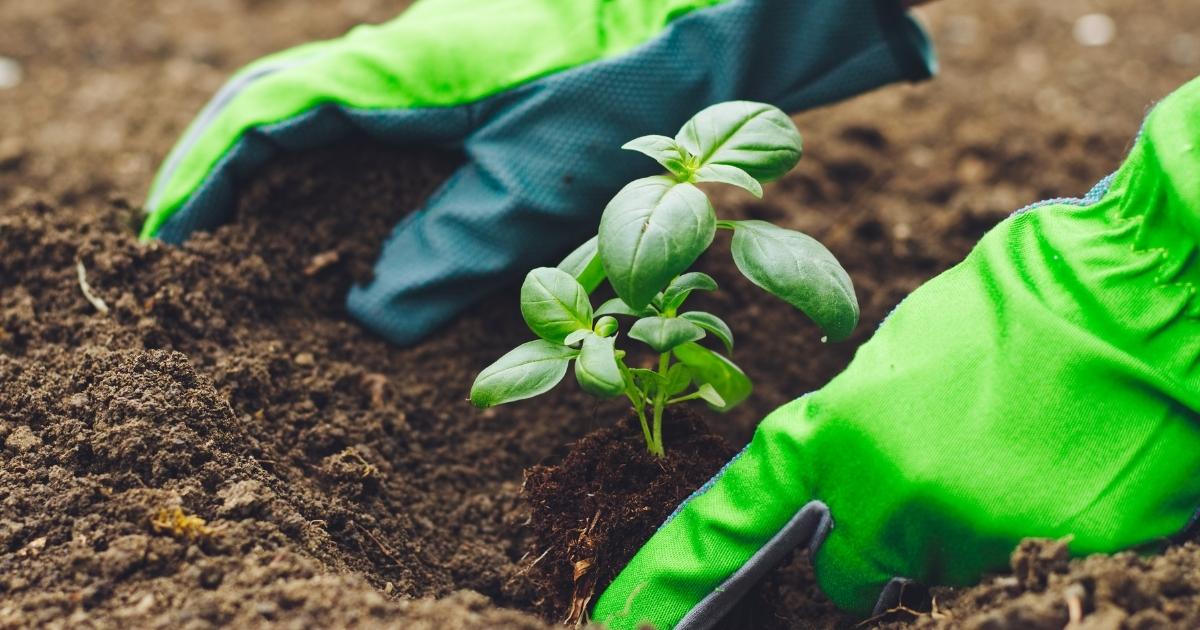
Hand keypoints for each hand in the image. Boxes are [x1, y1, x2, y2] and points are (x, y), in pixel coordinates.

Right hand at [141, 0, 932, 345]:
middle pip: (278, 106)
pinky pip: (377, 121)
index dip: (209, 175)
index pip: (267, 112)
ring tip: (242, 238)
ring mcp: (436, 65)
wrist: (701, 27)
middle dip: (225, 174)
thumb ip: (452, 250)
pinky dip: (339, 168)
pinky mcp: (470, 84)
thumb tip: (374, 316)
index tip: (168, 236)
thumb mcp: (538, 185)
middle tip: (191, 247)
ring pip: (324, 112)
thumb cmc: (626, 92)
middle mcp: (403, 56)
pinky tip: (342, 213)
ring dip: (276, 172)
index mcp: (399, 70)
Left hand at [593, 76, 1199, 629]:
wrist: (1142, 292)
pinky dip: (1025, 530)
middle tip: (934, 473)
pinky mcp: (1044, 561)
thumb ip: (861, 427)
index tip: (621, 619)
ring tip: (1012, 448)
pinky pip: (1013, 565)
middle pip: (858, 569)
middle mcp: (889, 498)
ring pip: (941, 567)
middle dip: (881, 539)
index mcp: (837, 433)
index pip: (731, 519)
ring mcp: (968, 536)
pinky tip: (1055, 469)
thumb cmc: (1023, 301)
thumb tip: (852, 473)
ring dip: (961, 526)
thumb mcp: (905, 355)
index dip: (671, 574)